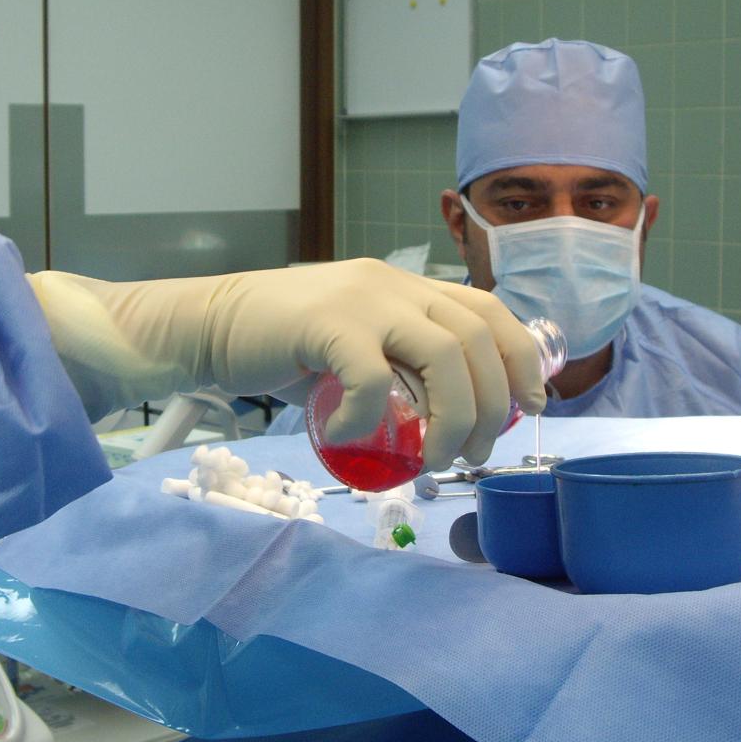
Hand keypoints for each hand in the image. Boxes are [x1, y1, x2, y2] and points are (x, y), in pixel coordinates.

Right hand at [28, 259, 545, 467]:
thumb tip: (434, 416)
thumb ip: (394, 364)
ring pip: (444, 354)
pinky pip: (372, 377)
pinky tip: (351, 436)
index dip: (520, 357)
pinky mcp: (326, 322)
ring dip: (453, 417)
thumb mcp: (353, 345)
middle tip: (472, 452)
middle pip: (476, 338)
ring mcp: (362, 299)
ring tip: (433, 458)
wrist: (210, 326)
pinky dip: (371, 416)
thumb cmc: (282, 345)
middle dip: (491, 404)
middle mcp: (393, 284)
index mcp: (406, 286)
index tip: (529, 404)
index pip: (488, 309)